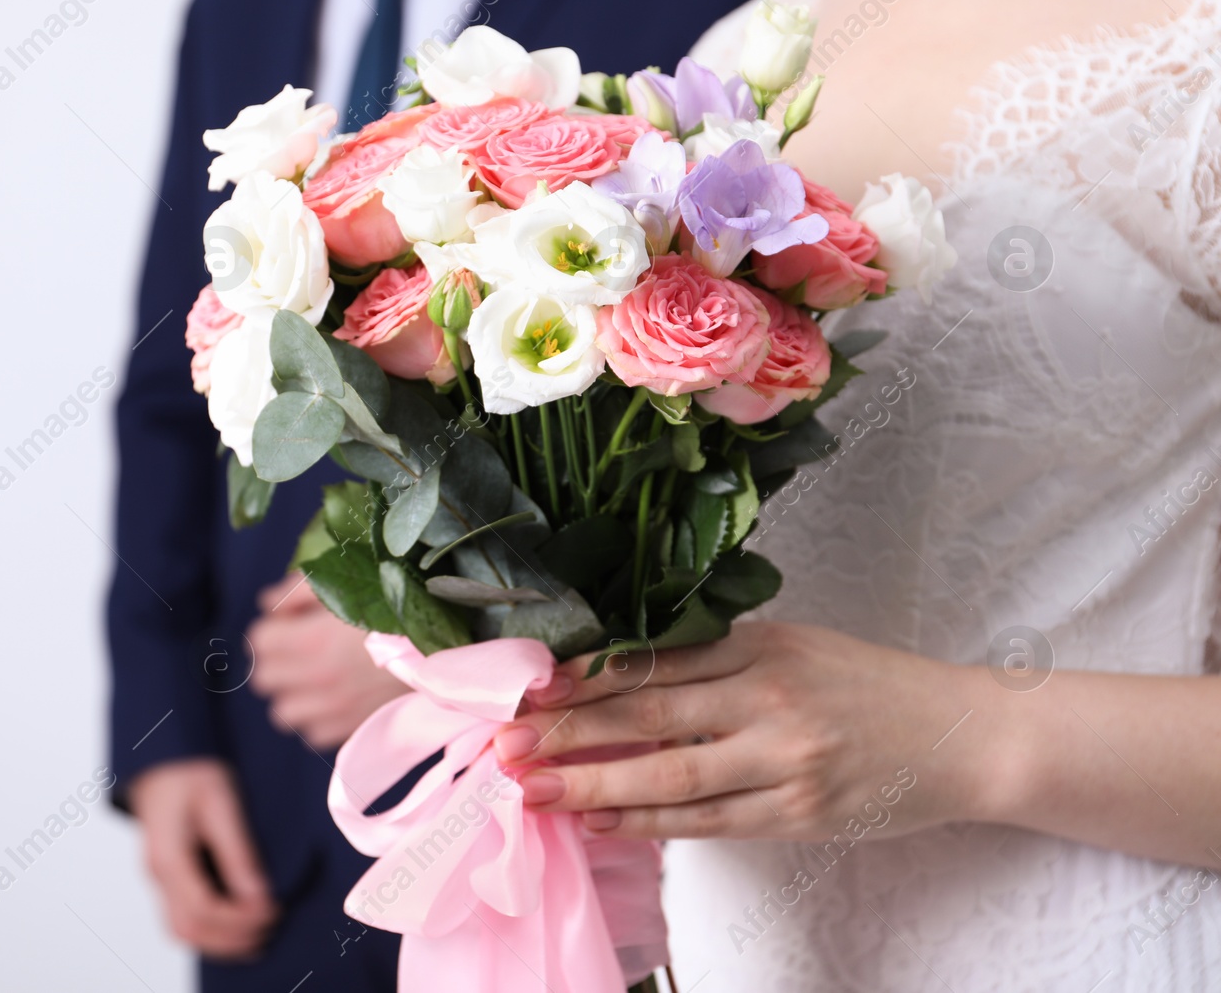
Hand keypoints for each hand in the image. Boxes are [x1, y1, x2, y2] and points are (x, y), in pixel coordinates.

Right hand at [128, 759, 276, 958]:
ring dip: (220, 941)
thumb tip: (259, 897)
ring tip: (258, 936)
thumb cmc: (192, 771)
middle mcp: (157, 873)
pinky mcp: (166, 876)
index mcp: (168, 856)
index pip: (203, 909)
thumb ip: (238, 852)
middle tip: (270, 929)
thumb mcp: (221, 803)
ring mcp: (158, 877)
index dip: (241, 919)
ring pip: (181, 930)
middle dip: (231, 939)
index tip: (274, 910)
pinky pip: (182, 917)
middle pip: (189, 929)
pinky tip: (237, 926)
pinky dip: (210, 930)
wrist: (165, 757)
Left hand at [247, 572, 410, 749]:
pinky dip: (317, 717)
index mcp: (313, 641)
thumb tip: (265, 605)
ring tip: (314, 675)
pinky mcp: (356, 728)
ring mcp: (337, 710)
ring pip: (284, 712)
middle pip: (265, 678)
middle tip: (299, 646)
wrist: (451, 643)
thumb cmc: (397, 604)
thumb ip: (297, 591)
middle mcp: (319, 681)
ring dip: (292, 693)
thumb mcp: (347, 580)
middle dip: (277, 659)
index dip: (273, 626)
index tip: (290, 621)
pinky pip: (314, 732)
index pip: (259, 641)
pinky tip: (335, 696)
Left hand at [494, 621, 992, 840]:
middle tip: (504, 744)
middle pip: (648, 716)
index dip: (585, 679)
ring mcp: (785, 760)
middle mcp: (770, 698)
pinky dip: (648, 822)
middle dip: (568, 733)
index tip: (526, 690)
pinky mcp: (799, 814)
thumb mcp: (794, 647)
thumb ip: (718, 659)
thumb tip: (619, 676)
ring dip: (592, 784)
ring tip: (532, 789)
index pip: (655, 663)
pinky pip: (708, 821)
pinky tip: (601, 821)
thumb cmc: (868, 686)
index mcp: (764, 646)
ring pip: (670, 775)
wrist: (963, 735)